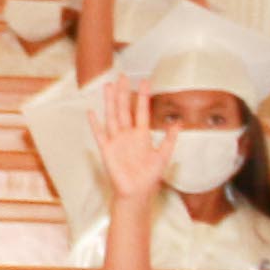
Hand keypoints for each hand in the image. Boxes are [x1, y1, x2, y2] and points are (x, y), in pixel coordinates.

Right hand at [88, 73, 171, 202]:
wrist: (136, 192)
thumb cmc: (149, 177)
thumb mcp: (163, 156)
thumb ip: (169, 140)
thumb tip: (177, 124)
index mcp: (141, 135)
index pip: (141, 111)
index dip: (143, 96)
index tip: (145, 81)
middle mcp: (127, 135)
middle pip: (124, 109)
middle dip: (123, 93)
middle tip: (122, 76)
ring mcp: (116, 141)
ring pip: (112, 116)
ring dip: (109, 102)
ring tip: (108, 86)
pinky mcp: (106, 150)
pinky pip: (99, 134)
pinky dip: (95, 124)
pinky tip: (91, 112)